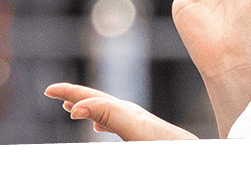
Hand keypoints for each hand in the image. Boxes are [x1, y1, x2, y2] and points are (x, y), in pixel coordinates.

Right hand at [44, 83, 196, 140]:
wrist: (201, 159)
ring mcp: (146, 127)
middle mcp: (139, 118)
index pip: (94, 100)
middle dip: (76, 95)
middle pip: (101, 100)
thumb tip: (79, 108)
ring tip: (72, 107)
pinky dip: (104, 119)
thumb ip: (110, 115)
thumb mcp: (139, 132)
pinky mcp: (153, 135)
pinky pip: (122, 122)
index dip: (71, 94)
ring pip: (111, 111)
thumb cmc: (169, 146)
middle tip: (52, 92)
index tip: (49, 91)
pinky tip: (100, 127)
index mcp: (132, 116)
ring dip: (88, 106)